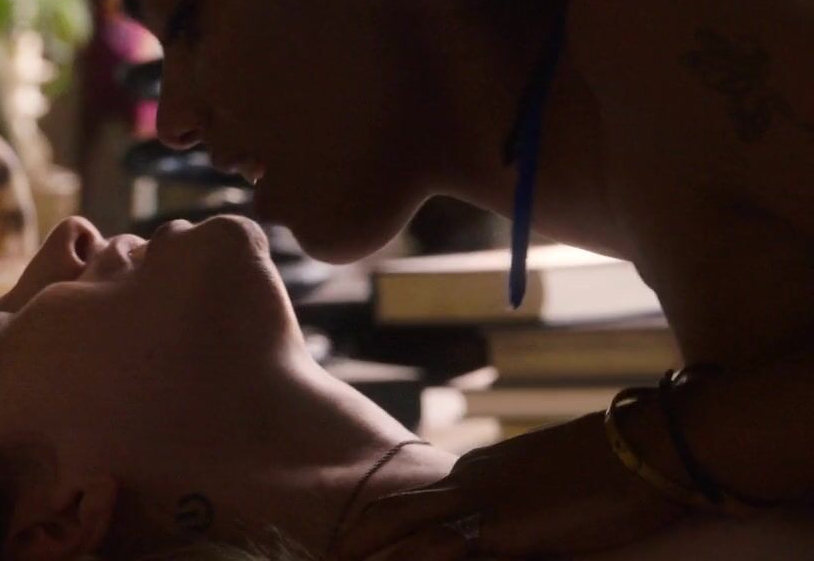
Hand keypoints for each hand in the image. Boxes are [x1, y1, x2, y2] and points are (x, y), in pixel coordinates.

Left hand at [335, 412, 687, 559]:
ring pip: (401, 537)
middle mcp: (464, 481)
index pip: (407, 502)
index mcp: (472, 470)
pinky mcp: (503, 530)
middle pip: (386, 515)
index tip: (349, 552)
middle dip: (351, 545)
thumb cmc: (610, 463)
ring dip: (370, 559)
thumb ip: (513, 499)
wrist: (646, 446)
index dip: (374, 529)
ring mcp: (480, 504)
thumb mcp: (545, 479)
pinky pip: (442, 554)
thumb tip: (507, 528)